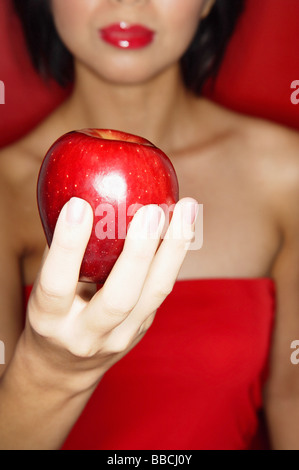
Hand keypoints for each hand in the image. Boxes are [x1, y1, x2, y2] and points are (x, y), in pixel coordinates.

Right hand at [23, 197, 197, 393]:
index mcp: (50, 321)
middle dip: (138, 254)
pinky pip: (162, 289)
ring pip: (154, 294)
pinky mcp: (143, 329)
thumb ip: (61, 255)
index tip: (79, 205)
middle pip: (118, 299)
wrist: (65, 368)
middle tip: (151, 212)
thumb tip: (80, 198)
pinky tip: (183, 225)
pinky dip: (174, 254)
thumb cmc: (52, 317)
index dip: (68, 246)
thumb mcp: (43, 292)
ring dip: (173, 249)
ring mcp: (121, 337)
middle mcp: (86, 335)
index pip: (57, 285)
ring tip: (186, 209)